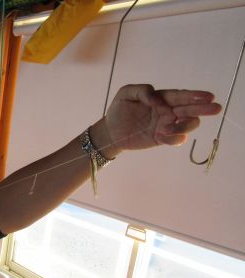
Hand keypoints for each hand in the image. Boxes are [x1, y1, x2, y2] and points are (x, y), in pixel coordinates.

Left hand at [94, 84, 221, 156]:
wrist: (110, 131)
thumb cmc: (119, 109)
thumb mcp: (127, 93)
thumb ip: (143, 91)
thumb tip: (157, 99)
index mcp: (163, 97)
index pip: (181, 96)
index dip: (195, 96)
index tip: (208, 97)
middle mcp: (169, 110)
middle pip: (190, 109)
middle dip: (203, 108)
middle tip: (215, 108)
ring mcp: (167, 125)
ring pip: (186, 125)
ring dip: (183, 126)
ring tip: (166, 128)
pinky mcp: (162, 138)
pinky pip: (176, 139)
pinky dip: (174, 138)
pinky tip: (163, 136)